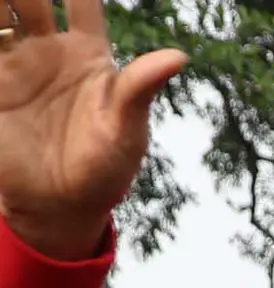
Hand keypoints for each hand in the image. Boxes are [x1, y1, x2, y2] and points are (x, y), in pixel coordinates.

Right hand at [0, 0, 186, 259]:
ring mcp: (15, 65)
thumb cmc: (105, 170)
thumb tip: (179, 56)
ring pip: (0, 18)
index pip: (82, 1)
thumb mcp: (127, 129)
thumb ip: (141, 87)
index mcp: (88, 54)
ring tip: (2, 8)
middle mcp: (48, 50)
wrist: (60, 205)